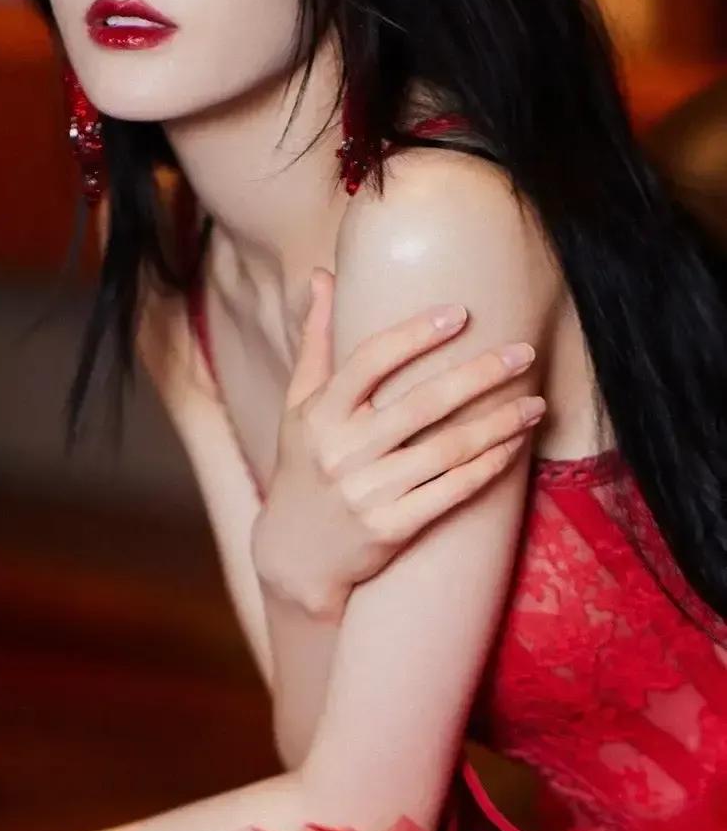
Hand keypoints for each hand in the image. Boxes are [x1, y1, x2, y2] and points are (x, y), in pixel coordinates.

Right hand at [251, 269, 544, 619]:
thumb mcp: (298, 404)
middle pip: (422, 404)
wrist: (294, 555)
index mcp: (320, 414)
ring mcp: (367, 493)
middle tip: (524, 353)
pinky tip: (515, 446)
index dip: (415, 334)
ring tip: (536, 402)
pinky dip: (488, 467)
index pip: (369, 362)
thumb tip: (322, 275)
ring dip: (498, 424)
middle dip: (479, 375)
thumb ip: (316, 340)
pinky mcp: (391, 529)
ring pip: (447, 450)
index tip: (461, 313)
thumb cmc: (303, 466)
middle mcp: (342, 452)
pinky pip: (451, 492)